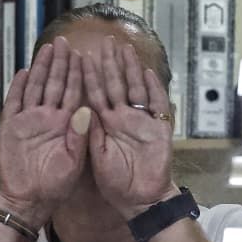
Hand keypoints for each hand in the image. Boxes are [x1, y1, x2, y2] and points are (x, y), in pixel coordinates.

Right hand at [0, 36, 90, 225]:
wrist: (28, 201)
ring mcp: (29, 121)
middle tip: (64, 42)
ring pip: (36, 88)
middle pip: (55, 84)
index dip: (78, 74)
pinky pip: (14, 102)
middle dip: (60, 63)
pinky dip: (18, 88)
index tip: (83, 55)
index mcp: (66, 125)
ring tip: (47, 49)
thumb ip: (80, 136)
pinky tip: (23, 72)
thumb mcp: (74, 162)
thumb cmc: (55, 185)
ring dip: (42, 68)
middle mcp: (48, 118)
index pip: (74, 93)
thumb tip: (87, 110)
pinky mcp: (11, 127)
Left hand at [82, 37, 175, 219]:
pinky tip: (149, 73)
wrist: (140, 200)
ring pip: (135, 89)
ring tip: (126, 49)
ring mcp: (142, 122)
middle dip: (111, 63)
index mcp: (105, 124)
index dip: (89, 75)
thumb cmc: (117, 182)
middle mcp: (123, 118)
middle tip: (106, 41)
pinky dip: (154, 89)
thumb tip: (82, 109)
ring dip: (131, 69)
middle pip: (116, 84)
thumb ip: (90, 134)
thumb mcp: (96, 158)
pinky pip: (157, 105)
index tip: (81, 56)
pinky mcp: (159, 129)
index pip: (95, 94)